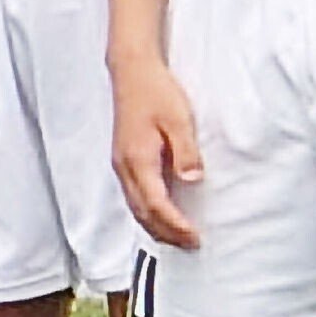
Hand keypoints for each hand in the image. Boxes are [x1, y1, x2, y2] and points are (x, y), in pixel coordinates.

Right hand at [110, 51, 205, 246]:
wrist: (132, 72)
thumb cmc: (155, 92)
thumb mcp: (179, 119)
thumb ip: (185, 151)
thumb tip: (192, 179)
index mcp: (138, 159)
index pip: (156, 204)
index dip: (176, 225)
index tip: (194, 237)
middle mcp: (125, 167)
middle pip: (142, 213)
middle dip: (165, 233)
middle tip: (190, 245)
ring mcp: (121, 164)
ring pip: (135, 207)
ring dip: (155, 226)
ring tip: (177, 237)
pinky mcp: (123, 160)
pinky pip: (133, 196)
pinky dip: (147, 212)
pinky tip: (160, 214)